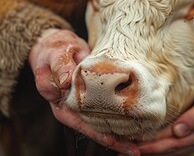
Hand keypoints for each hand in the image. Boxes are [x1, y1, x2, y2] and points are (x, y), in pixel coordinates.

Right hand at [29, 28, 139, 155]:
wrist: (57, 47)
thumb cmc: (55, 51)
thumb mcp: (55, 55)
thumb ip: (59, 66)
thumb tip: (65, 83)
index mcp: (60, 103)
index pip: (79, 121)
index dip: (96, 132)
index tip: (111, 139)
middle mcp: (71, 110)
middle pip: (92, 129)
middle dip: (112, 141)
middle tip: (133, 150)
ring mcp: (82, 107)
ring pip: (100, 126)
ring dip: (118, 137)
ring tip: (137, 147)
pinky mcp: (93, 100)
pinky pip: (106, 115)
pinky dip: (119, 123)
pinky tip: (135, 130)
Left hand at [138, 60, 193, 154]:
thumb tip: (179, 131)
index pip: (173, 142)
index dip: (152, 143)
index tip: (132, 142)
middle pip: (170, 149)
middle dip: (147, 148)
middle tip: (123, 145)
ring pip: (172, 150)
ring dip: (152, 149)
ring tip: (129, 145)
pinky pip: (177, 146)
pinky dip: (162, 145)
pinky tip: (146, 142)